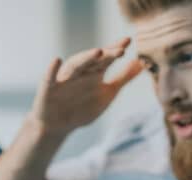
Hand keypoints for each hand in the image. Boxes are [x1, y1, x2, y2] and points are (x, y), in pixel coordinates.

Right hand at [29, 37, 143, 135]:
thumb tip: (142, 64)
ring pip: (75, 65)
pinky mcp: (49, 88)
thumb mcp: (107, 93)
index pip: (107, 58)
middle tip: (120, 50)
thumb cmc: (83, 107)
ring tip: (98, 52)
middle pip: (94, 60)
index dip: (116, 49)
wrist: (59, 125)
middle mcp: (80, 72)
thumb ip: (123, 78)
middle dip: (106, 54)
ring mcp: (64, 79)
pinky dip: (52, 69)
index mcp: (94, 73)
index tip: (128, 41)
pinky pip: (50, 77)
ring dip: (86, 58)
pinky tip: (56, 60)